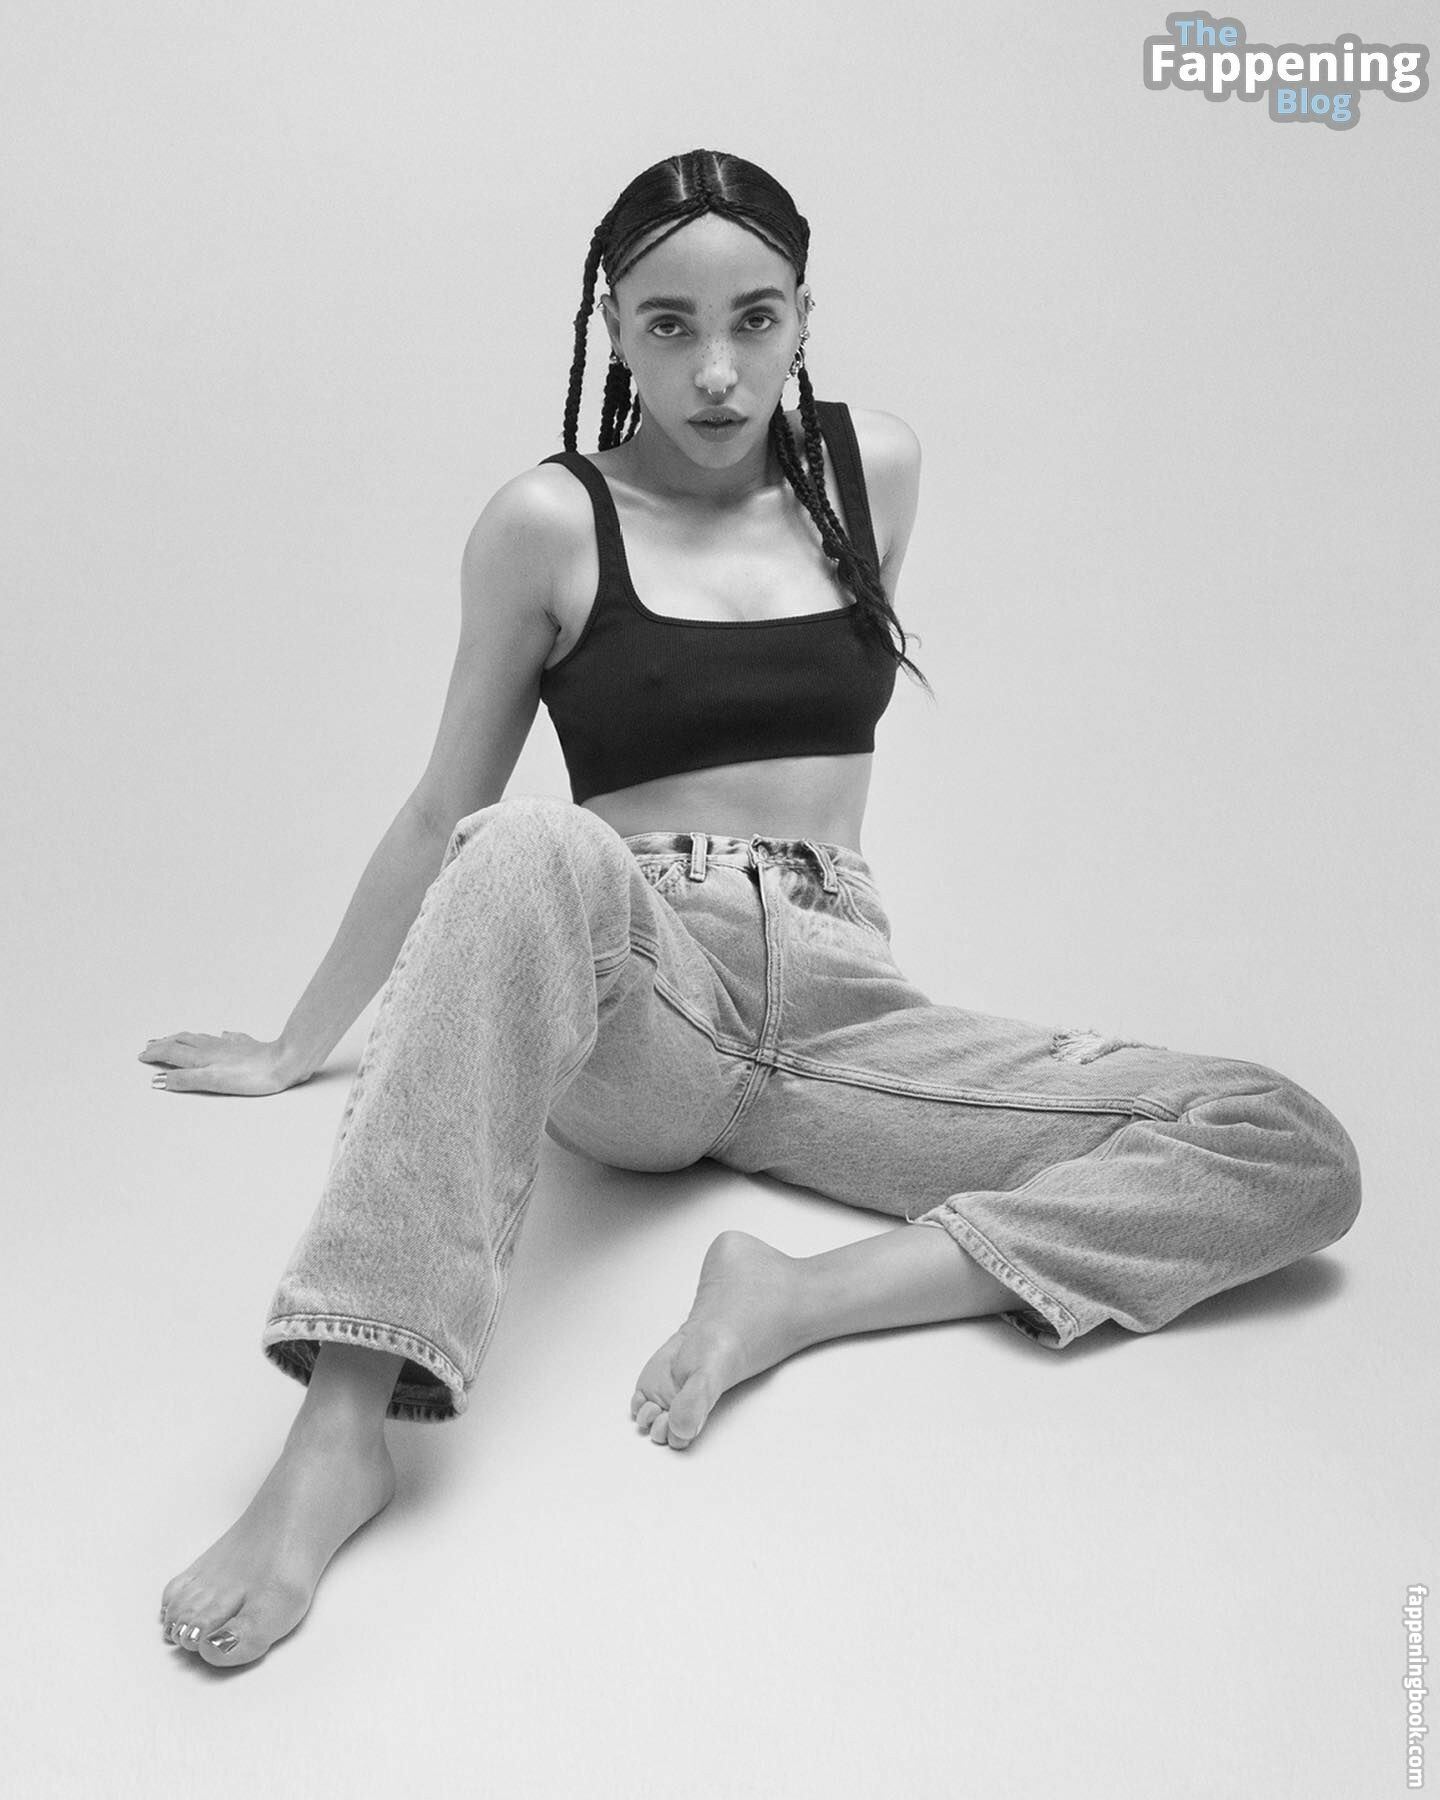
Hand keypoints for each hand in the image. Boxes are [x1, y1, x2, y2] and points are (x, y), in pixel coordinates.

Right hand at [138, 1030, 309, 1095]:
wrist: (286, 1061)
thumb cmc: (253, 1075)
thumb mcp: (213, 1081)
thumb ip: (185, 1080)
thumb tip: (158, 1080)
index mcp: (204, 1057)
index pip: (172, 1052)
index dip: (155, 1054)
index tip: (141, 1055)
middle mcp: (215, 1047)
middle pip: (184, 1041)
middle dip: (165, 1042)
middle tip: (151, 1043)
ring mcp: (233, 1045)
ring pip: (203, 1038)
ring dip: (185, 1038)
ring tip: (176, 1037)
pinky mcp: (250, 1046)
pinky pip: (230, 1038)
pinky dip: (220, 1037)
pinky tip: (223, 1035)